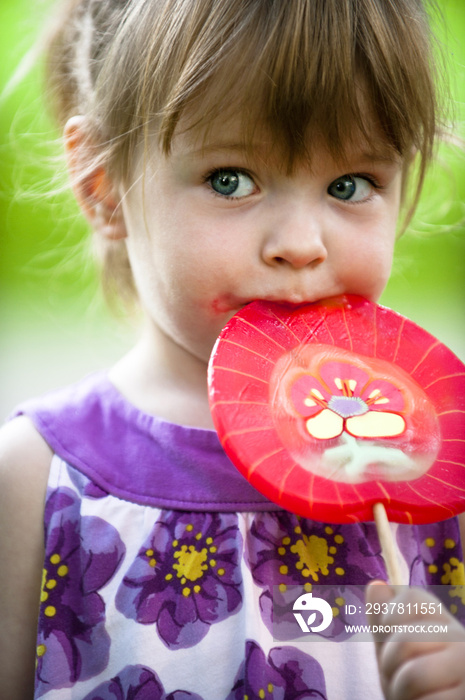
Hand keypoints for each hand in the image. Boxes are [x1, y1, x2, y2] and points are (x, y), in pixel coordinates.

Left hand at [366, 581, 464, 699]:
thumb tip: (375, 585)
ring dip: (400, 692)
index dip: (389, 618)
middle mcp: (463, 640)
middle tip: (401, 681)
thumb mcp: (396, 654)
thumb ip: (385, 624)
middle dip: (389, 667)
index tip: (390, 644)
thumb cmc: (416, 689)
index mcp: (444, 625)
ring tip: (411, 696)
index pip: (413, 598)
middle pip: (404, 639)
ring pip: (413, 674)